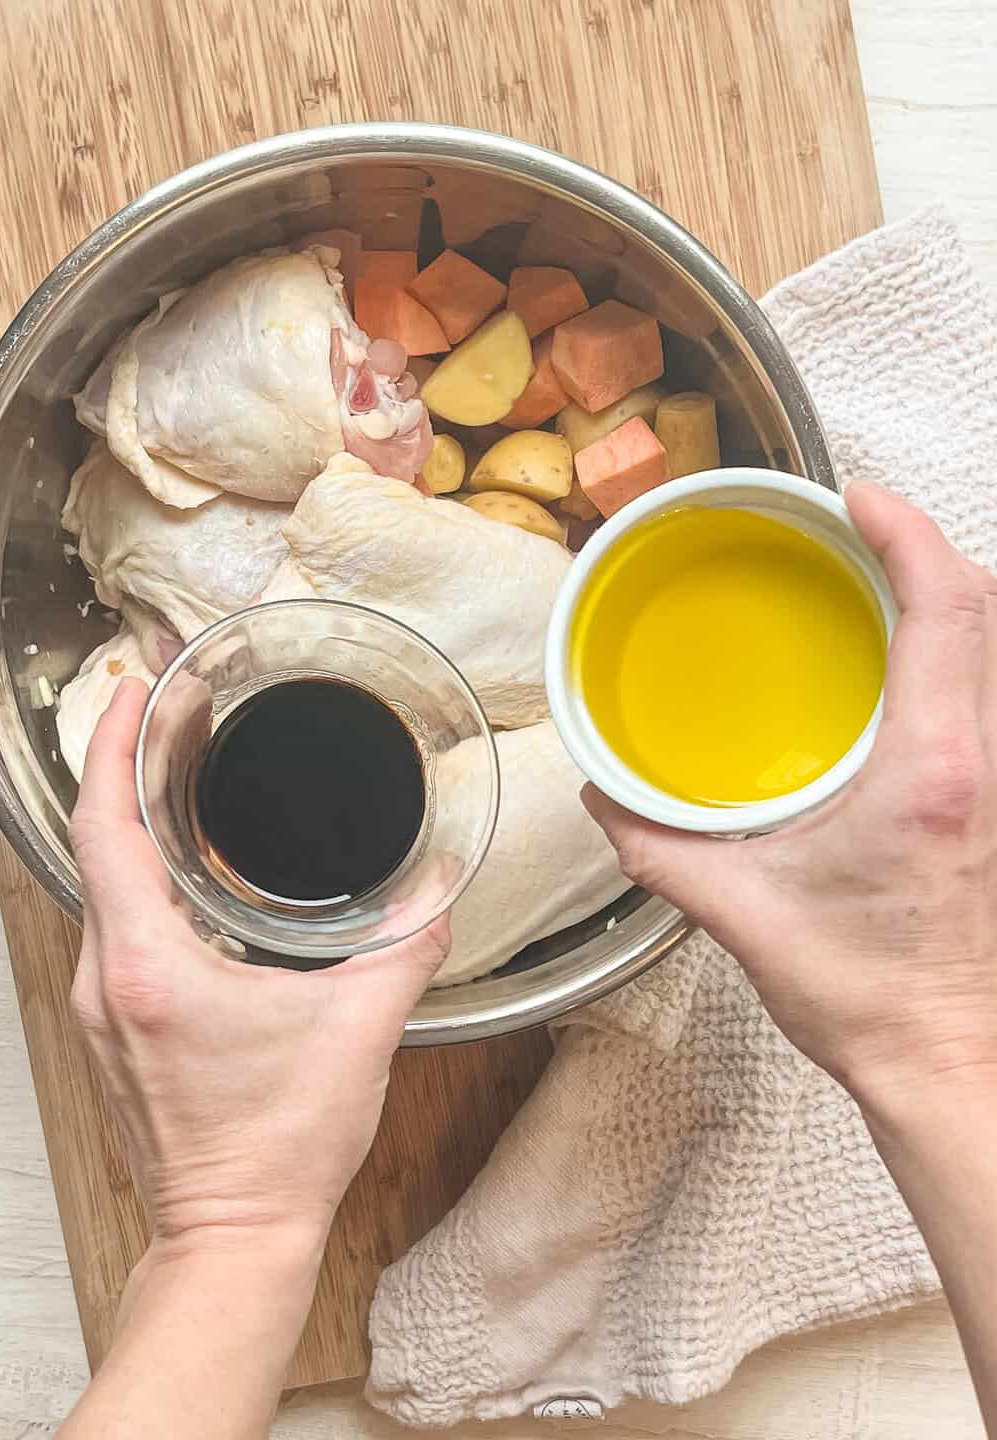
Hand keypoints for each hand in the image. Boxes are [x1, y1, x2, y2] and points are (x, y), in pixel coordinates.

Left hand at [68, 679, 448, 1252]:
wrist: (233, 1237)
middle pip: (94, 841)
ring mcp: (102, 1004)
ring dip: (130, 816)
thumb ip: (405, 949)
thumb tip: (436, 894)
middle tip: (169, 705)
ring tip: (177, 764)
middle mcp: (106, 977)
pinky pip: (113, 921)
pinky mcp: (117, 1024)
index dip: (114, 744)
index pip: (105, 825)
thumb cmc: (280, 1147)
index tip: (137, 687)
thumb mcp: (359, 1031)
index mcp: (147, 965)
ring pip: (99, 881)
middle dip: (125, 762)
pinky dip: (139, 870)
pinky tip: (185, 857)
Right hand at [582, 482, 996, 1109]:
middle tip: (861, 533)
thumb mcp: (742, 914)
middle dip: (929, 550)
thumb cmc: (868, 997)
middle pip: (988, 609)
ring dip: (954, 600)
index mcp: (929, 770)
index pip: (947, 609)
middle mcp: (985, 762)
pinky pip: (994, 696)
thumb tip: (604, 799)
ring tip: (885, 586)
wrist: (949, 1065)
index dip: (908, 531)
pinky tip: (913, 672)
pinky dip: (963, 655)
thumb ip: (657, 849)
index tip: (858, 498)